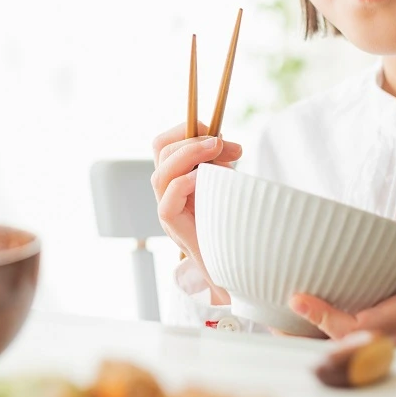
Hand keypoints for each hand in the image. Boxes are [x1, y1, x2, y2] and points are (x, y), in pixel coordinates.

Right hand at [150, 124, 242, 281]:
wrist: (235, 267)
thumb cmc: (231, 224)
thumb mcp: (224, 184)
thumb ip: (219, 164)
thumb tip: (222, 142)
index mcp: (176, 178)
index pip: (165, 143)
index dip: (186, 130)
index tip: (216, 131)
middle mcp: (166, 192)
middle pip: (160, 150)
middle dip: (192, 138)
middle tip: (223, 143)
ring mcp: (167, 209)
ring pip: (161, 173)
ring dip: (190, 154)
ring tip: (218, 150)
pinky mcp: (172, 227)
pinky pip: (167, 200)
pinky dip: (185, 183)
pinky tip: (204, 178)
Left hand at [287, 204, 395, 348]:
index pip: (359, 325)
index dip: (326, 317)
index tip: (297, 300)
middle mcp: (391, 340)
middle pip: (339, 346)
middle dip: (303, 335)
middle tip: (271, 315)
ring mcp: (384, 348)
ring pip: (338, 353)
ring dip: (305, 342)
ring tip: (273, 324)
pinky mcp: (379, 348)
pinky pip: (343, 350)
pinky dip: (317, 342)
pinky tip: (292, 329)